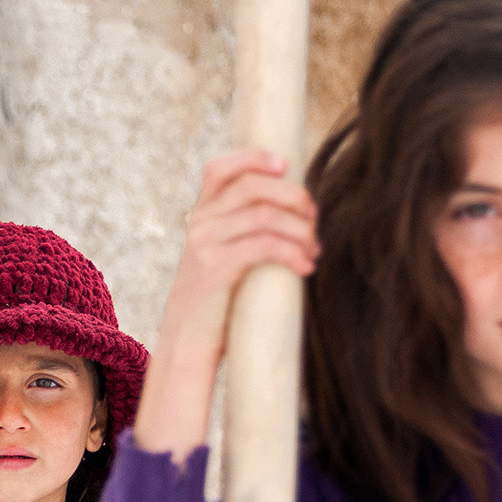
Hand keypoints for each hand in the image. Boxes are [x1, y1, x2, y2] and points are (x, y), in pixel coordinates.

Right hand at [167, 150, 318, 356]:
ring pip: (263, 215)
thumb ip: (244, 231)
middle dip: (293, 196)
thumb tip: (295, 211)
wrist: (186, 343)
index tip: (286, 165)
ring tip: (314, 249)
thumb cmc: (216, 302)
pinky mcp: (215, 268)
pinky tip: (305, 267)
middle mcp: (198, 222)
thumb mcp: (224, 257)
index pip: (220, 168)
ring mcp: (204, 244)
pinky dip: (292, 253)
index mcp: (201, 214)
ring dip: (299, 229)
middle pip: (252, 186)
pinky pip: (263, 246)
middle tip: (314, 218)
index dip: (254, 158)